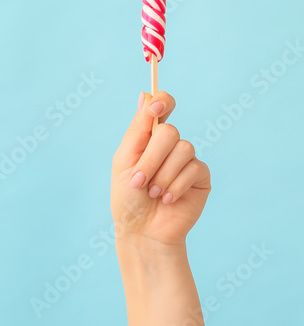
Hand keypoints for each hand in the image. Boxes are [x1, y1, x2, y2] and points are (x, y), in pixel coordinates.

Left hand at [111, 91, 210, 247]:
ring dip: (163, 175)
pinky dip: (176, 185)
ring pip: (183, 150)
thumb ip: (138, 129)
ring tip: (153, 193)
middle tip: (139, 181)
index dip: (163, 101)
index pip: (161, 105)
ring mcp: (187, 160)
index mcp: (148, 136)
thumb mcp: (125, 161)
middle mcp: (169, 145)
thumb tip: (144, 94)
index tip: (157, 107)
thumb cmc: (127, 198)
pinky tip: (168, 199)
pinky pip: (194, 168)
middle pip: (170, 132)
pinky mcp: (201, 176)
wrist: (142, 231)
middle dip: (151, 158)